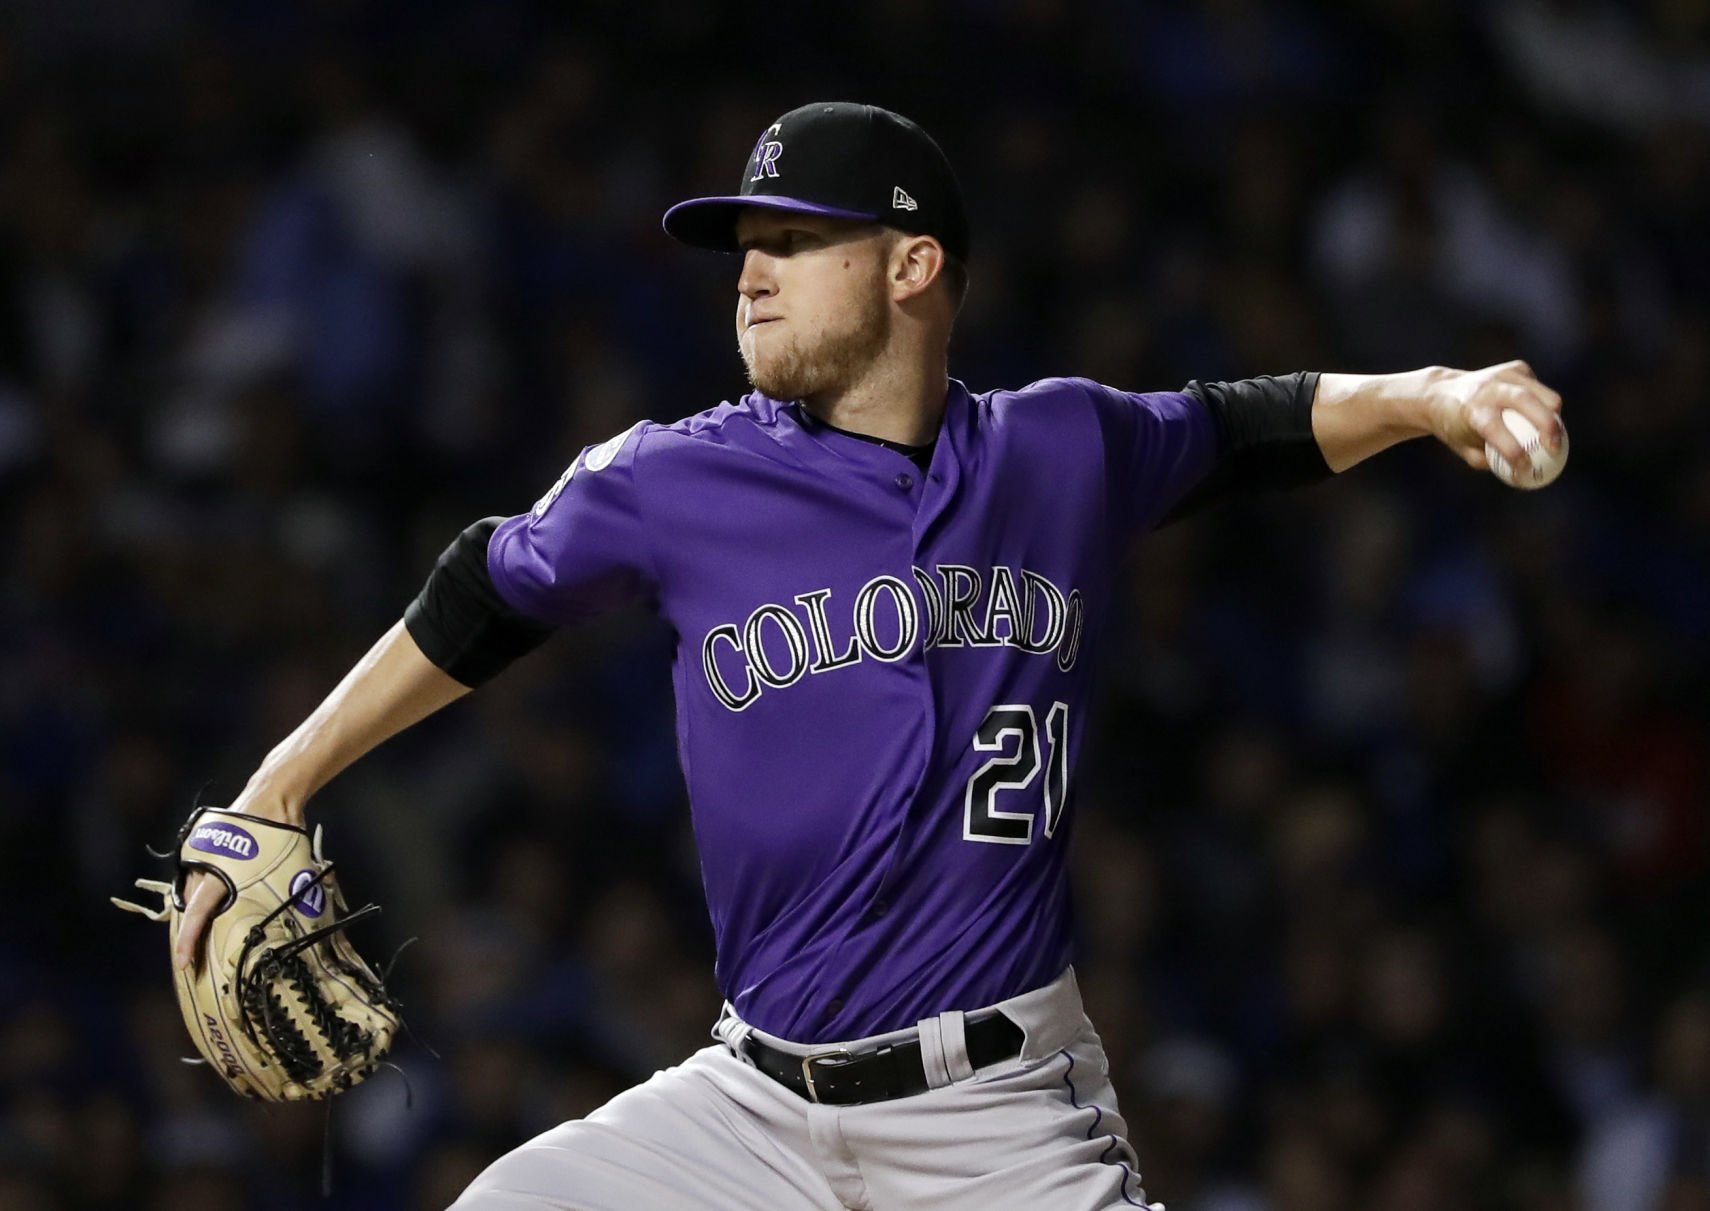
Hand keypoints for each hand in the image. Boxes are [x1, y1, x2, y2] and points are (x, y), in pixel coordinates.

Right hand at [173, 791, 304, 971]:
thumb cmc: (281, 836)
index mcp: (220, 872)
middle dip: (193, 931)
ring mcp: (198, 852)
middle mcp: (202, 863)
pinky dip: (204, 891)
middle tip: (198, 955)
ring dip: (200, 910)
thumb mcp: (286, 872)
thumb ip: (274, 898)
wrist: (273, 798)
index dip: (189, 940)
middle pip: (192, 905)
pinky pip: (197, 875)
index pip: (198, 913)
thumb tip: (286, 925)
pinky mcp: (200, 845)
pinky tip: (215, 902)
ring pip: (193, 890)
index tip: (183, 963)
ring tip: (207, 930)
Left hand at [1424, 360, 1563, 471]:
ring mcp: (1505, 374)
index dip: (1514, 453)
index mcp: (1472, 410)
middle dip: (1548, 426)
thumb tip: (1522, 471)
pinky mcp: (1517, 368)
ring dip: (1554, 416)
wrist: (1439, 392)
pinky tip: (1534, 415)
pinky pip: (1539, 389)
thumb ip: (1489, 461)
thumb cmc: (1454, 427)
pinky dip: (1544, 404)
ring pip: (1543, 393)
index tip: (1525, 470)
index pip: (1496, 431)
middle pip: (1527, 401)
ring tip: (1553, 436)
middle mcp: (1489, 388)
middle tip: (1555, 449)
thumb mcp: (1464, 448)